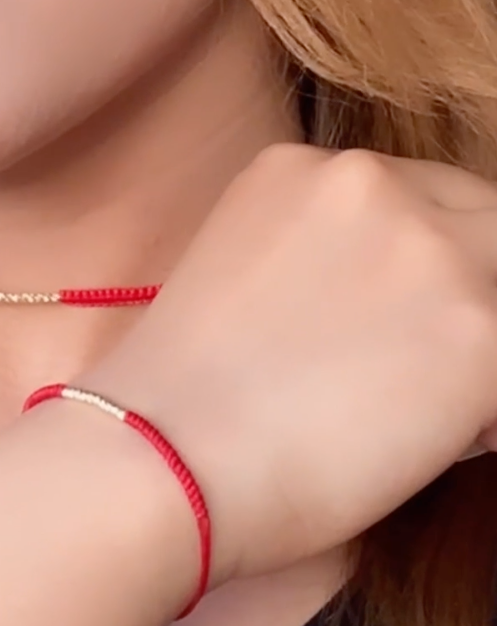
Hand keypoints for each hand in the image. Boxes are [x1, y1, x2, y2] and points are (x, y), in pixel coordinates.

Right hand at [81, 144, 496, 589]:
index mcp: (302, 169)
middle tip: (419, 372)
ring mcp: (432, 247)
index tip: (403, 326)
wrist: (161, 456)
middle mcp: (373, 182)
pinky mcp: (481, 326)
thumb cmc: (179, 403)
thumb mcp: (241, 283)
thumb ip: (324, 265)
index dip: (421, 271)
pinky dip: (487, 412)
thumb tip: (394, 314)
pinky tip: (436, 444)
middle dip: (463, 296)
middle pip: (481, 226)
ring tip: (422, 414)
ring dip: (478, 350)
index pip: (417, 202)